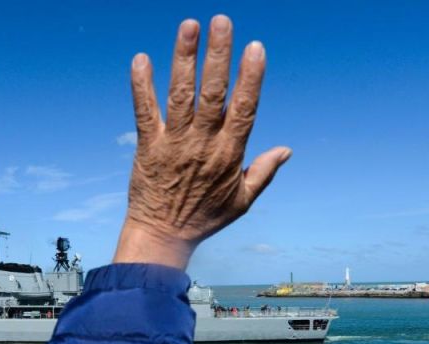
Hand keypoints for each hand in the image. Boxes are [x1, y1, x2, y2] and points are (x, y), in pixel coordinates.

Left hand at [114, 15, 291, 269]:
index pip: (244, 109)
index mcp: (229, 155)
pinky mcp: (148, 147)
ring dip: (184, 59)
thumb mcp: (242, 201)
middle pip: (214, 93)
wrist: (162, 237)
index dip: (251, 78)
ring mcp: (174, 144)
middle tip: (221, 21)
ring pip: (181, 96)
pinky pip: (144, 112)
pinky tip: (141, 60)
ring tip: (189, 26)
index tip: (256, 48)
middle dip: (219, 55)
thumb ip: (264, 172)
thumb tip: (287, 150)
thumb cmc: (203, 218)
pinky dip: (142, 86)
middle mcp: (203, 145)